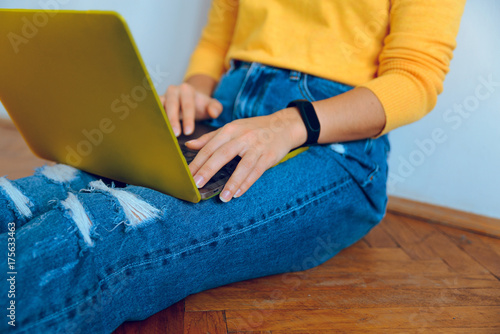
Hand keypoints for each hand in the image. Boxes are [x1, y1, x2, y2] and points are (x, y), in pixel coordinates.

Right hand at [159, 82, 222, 135]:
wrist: (191, 99)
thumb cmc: (201, 105)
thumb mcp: (212, 105)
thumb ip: (216, 108)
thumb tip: (213, 113)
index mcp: (187, 89)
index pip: (187, 105)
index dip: (188, 119)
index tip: (189, 132)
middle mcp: (173, 91)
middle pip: (172, 105)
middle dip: (173, 120)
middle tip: (176, 134)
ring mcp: (163, 96)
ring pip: (159, 107)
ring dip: (161, 120)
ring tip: (163, 133)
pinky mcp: (156, 103)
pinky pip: (153, 111)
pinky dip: (153, 120)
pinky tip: (154, 131)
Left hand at [186, 108, 306, 201]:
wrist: (283, 125)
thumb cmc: (253, 129)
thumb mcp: (232, 128)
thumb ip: (210, 138)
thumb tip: (189, 145)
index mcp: (230, 130)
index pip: (210, 147)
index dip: (198, 162)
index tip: (187, 175)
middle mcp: (242, 137)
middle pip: (222, 154)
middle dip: (208, 170)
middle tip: (197, 184)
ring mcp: (257, 147)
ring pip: (242, 166)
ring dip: (232, 183)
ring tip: (223, 198)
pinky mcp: (269, 156)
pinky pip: (257, 171)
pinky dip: (247, 183)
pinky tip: (238, 193)